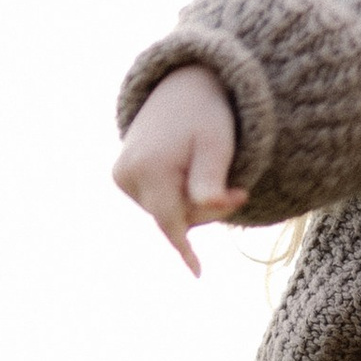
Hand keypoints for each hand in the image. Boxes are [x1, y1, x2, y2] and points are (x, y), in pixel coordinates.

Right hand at [114, 66, 245, 274]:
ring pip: (166, 212)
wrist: (181, 87)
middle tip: (239, 188)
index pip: (171, 220)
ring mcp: (121, 176)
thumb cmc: (207, 115)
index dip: (186, 249)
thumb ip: (211, 178)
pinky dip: (176, 195)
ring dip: (191, 202)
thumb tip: (212, 206)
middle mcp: (127, 175)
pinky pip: (156, 201)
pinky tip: (187, 173)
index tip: (198, 274)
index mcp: (149, 168)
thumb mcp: (217, 144)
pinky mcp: (122, 176)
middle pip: (174, 217)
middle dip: (206, 209)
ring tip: (206, 170)